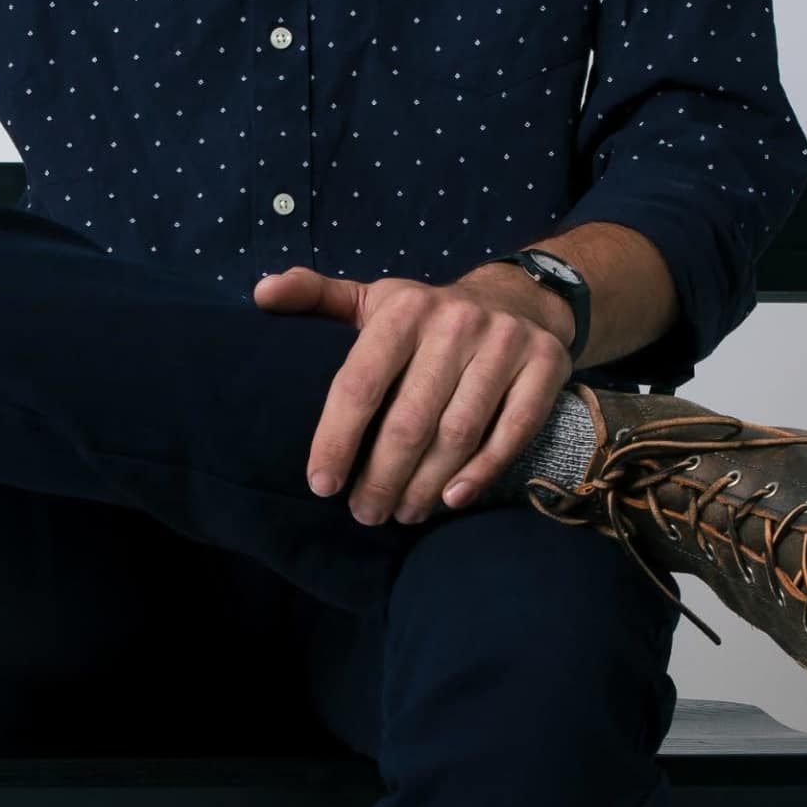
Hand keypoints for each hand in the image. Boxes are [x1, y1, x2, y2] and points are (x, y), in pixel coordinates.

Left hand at [256, 264, 574, 523]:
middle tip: (365, 514)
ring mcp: (506, 344)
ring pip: (458, 433)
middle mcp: (456, 322)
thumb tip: (260, 292)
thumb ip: (318, 297)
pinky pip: (511, 432)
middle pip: (409, 420)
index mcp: (404, 308)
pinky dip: (481, 472)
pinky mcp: (546, 366)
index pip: (360, 383)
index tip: (321, 485)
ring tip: (403, 514)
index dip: (336, 439)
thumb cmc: (430, 316)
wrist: (522, 298)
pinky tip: (452, 500)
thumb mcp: (374, 299)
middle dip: (381, 477)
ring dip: (425, 485)